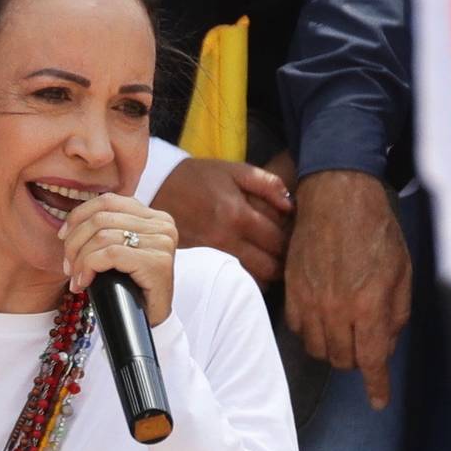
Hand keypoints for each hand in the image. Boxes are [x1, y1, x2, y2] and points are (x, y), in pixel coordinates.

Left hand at [60, 193, 178, 324]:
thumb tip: (70, 223)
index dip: (79, 216)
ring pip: (102, 236)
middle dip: (75, 242)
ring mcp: (162, 242)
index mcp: (153, 216)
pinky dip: (89, 267)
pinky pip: (110, 254)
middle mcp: (162, 224)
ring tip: (75, 278)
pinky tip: (84, 282)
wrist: (150, 321)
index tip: (63, 237)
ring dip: (80, 259)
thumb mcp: (119, 251)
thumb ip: (107, 230)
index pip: (108, 201)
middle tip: (67, 266)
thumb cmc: (131, 287)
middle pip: (101, 218)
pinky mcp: (157, 262)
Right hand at [149, 157, 292, 283]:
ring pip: (254, 279)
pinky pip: (235, 280)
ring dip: (268, 273)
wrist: (155, 188)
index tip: (294, 236)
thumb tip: (291, 206)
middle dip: (284, 262)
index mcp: (237, 214)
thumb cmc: (198, 178)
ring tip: (272, 259)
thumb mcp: (233, 170)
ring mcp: (212, 256)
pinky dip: (249, 278)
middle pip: (270, 266)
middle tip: (287, 252)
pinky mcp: (202, 265)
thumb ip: (267, 184)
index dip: (293, 240)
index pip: (279, 240)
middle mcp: (226, 240)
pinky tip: (251, 265)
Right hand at [284, 169, 412, 409]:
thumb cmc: (376, 229)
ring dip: (334, 348)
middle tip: (366, 345)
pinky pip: (298, 329)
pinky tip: (324, 317)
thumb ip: (396, 313)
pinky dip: (312, 331)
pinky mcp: (292, 289)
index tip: (377, 400)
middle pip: (343, 360)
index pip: (372, 360)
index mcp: (369, 304)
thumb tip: (385, 344)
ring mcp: (310, 300)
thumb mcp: (402, 271)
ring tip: (345, 331)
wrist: (337, 195)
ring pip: (318, 349)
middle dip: (358, 360)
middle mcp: (337, 308)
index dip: (376, 386)